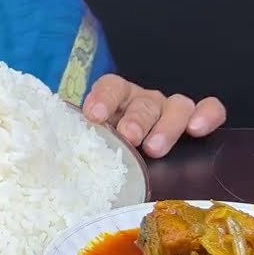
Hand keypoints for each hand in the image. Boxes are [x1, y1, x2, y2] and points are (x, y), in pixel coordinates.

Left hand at [81, 75, 224, 157]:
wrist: (122, 168)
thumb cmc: (103, 156)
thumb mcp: (86, 147)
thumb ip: (75, 144)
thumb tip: (45, 157)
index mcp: (114, 101)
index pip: (110, 86)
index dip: (103, 98)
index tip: (95, 117)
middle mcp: (142, 102)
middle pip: (144, 101)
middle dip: (136, 118)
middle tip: (129, 137)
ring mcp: (169, 110)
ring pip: (176, 105)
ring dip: (166, 125)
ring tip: (155, 148)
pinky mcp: (195, 120)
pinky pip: (208, 109)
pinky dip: (207, 114)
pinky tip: (199, 130)